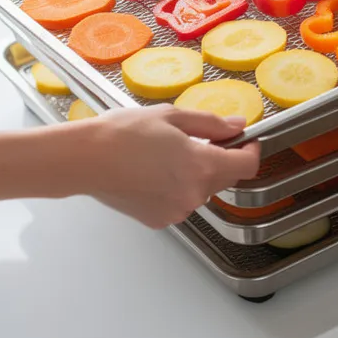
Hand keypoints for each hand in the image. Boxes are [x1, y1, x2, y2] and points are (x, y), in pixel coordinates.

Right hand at [81, 104, 260, 227]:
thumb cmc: (122, 134)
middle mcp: (193, 194)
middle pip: (226, 178)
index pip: (247, 166)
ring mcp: (177, 211)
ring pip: (202, 191)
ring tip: (168, 155)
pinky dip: (176, 188)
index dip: (251, 151)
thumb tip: (237, 126)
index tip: (246, 141)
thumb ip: (211, 124)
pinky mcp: (160, 220)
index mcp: (202, 166)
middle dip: (221, 159)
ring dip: (196, 174)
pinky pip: (180, 202)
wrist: (85, 159)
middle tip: (200, 139)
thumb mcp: (172, 117)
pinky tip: (154, 172)